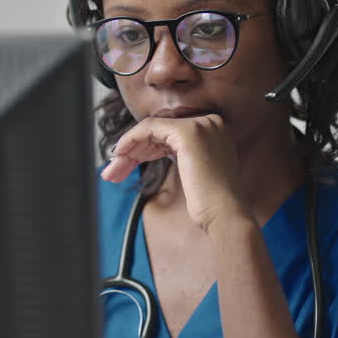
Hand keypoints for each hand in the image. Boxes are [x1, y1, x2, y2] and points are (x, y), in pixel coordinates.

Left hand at [100, 114, 253, 234]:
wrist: (226, 216)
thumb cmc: (211, 203)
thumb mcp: (193, 171)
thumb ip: (177, 153)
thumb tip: (146, 149)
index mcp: (213, 129)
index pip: (169, 132)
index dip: (145, 148)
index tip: (125, 164)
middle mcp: (210, 121)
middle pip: (159, 132)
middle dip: (132, 151)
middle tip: (113, 171)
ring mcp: (201, 124)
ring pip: (151, 130)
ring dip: (127, 151)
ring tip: (112, 172)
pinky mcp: (188, 133)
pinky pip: (149, 128)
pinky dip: (131, 140)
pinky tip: (120, 155)